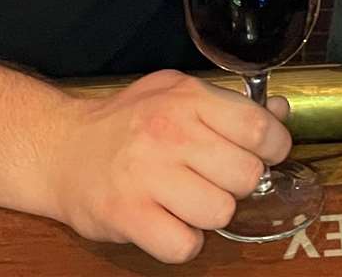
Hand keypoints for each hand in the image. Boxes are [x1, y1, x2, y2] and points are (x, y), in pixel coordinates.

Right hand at [51, 70, 291, 262]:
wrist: (60, 149)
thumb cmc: (126, 123)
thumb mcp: (177, 95)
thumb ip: (230, 106)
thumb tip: (281, 113)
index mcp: (187, 99)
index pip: (260, 129)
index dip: (273, 148)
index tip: (262, 154)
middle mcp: (168, 133)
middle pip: (246, 176)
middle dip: (237, 183)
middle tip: (214, 178)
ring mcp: (147, 176)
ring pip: (221, 213)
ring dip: (210, 214)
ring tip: (187, 200)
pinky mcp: (127, 215)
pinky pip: (185, 246)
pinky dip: (183, 241)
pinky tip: (168, 222)